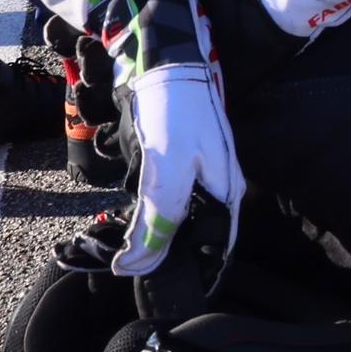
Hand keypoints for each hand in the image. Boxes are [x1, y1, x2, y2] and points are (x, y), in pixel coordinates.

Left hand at [113, 63, 243, 276]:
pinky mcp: (182, 164)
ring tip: (123, 246)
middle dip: (162, 253)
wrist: (167, 61)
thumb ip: (155, 224)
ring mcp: (201, 176)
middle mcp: (218, 190)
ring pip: (176, 220)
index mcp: (227, 196)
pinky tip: (128, 215)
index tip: (157, 291)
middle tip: (128, 265)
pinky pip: (164, 200)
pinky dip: (146, 210)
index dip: (189, 275)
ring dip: (151, 233)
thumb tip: (134, 267)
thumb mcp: (165, 174)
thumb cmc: (175, 113)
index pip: (214, 254)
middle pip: (193, 239)